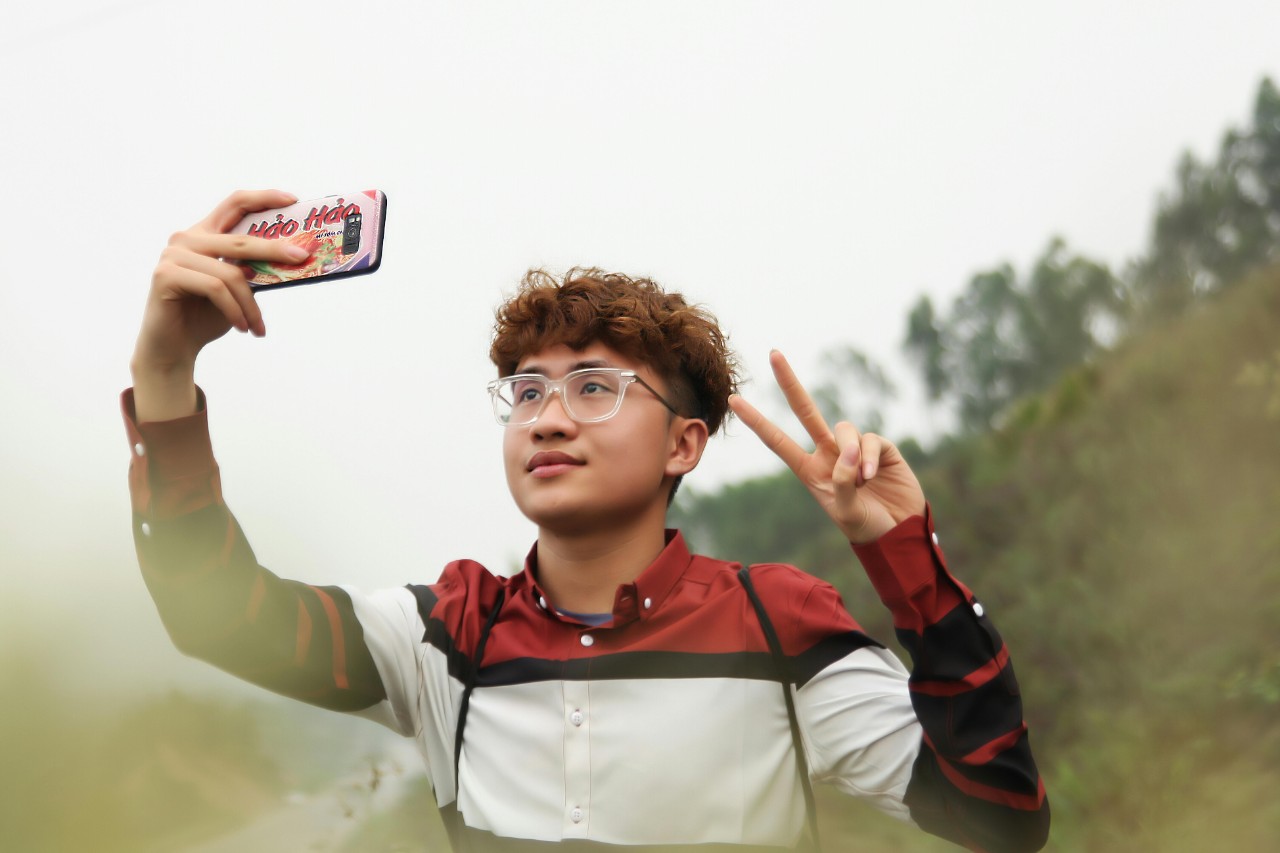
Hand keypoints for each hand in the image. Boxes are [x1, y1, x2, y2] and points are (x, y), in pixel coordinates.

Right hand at [131, 189, 307, 420]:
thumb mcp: (237, 289)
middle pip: (240, 240)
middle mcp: (186, 239)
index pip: (234, 205)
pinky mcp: (166, 275)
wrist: (173, 348)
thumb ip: (254, 270)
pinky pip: (215, 289)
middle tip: (302, 258)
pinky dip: (235, 311)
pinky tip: (242, 327)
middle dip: (275, 250)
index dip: (264, 198)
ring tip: (257, 327)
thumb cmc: (206, 316)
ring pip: (231, 273)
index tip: (293, 199)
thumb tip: (294, 259)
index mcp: (204, 235)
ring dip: (251, 305)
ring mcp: (173, 255)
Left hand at [729, 350, 924, 543]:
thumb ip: (841, 482)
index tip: (733, 401)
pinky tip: (872, 478)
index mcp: (809, 471)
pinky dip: (869, 457)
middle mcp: (829, 453)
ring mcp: (854, 448)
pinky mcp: (880, 447)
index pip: (778, 441)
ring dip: (852, 453)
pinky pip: (870, 440)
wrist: (900, 532)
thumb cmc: (867, 526)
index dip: (757, 421)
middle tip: (773, 353)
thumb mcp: (846, 512)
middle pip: (806, 410)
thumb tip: (848, 450)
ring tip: (862, 483)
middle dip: (790, 382)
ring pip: (843, 428)